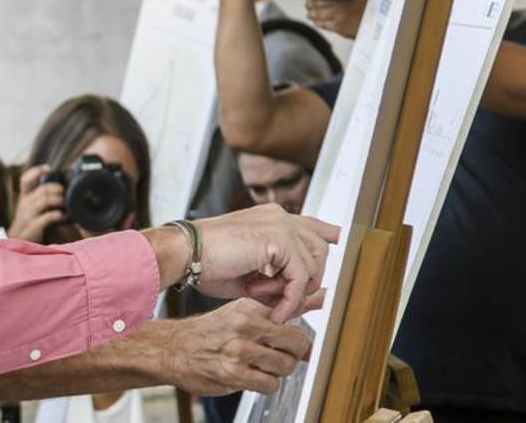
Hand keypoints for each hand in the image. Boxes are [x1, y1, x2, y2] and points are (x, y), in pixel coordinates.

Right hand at [7, 165, 66, 242]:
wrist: (17, 242)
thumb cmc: (29, 223)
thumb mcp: (31, 208)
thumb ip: (41, 198)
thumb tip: (61, 189)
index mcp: (25, 197)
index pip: (25, 179)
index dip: (36, 171)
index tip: (48, 169)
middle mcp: (25, 203)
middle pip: (43, 189)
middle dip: (58, 188)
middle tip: (67, 192)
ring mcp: (28, 215)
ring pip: (45, 200)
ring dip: (59, 200)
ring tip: (68, 203)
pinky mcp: (32, 226)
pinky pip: (46, 217)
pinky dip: (57, 215)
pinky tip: (64, 216)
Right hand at [162, 298, 312, 395]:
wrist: (172, 349)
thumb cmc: (209, 331)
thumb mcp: (242, 310)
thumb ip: (282, 306)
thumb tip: (320, 295)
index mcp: (249, 307)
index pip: (294, 320)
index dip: (296, 336)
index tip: (293, 342)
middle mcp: (244, 326)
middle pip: (297, 344)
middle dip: (292, 354)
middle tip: (279, 355)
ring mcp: (238, 350)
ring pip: (286, 366)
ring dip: (278, 371)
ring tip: (261, 366)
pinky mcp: (233, 374)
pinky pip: (269, 385)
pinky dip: (265, 384)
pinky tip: (251, 376)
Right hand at [193, 203, 338, 323]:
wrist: (184, 254)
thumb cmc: (207, 264)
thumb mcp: (251, 276)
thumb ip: (279, 283)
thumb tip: (304, 300)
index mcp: (270, 218)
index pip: (313, 224)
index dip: (330, 236)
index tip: (341, 245)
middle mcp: (278, 216)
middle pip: (321, 247)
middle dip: (309, 280)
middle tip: (280, 300)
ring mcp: (279, 224)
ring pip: (315, 262)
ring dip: (296, 290)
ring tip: (267, 299)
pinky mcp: (277, 238)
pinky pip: (300, 276)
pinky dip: (290, 298)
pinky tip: (274, 308)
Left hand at [305, 0, 370, 38]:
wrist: (384, 18)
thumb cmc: (376, 1)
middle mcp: (339, 3)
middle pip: (316, 4)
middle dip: (310, 5)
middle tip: (308, 5)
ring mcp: (339, 15)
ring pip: (318, 15)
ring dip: (313, 14)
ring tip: (311, 13)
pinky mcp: (340, 27)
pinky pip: (324, 25)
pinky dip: (319, 23)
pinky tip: (318, 21)